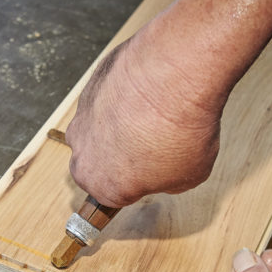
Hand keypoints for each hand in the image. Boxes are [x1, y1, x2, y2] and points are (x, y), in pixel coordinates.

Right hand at [66, 24, 226, 207]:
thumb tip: (165, 171)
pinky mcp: (88, 87)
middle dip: (120, 156)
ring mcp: (82, 119)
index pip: (114, 194)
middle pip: (98, 163)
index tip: (148, 176)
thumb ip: (167, 181)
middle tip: (151, 146)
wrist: (172, 77)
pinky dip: (121, 99)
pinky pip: (104, 99)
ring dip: (120, 126)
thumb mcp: (188, 176)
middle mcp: (84, 155)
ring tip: (151, 116)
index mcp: (104, 187)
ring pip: (98, 129)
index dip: (135, 184)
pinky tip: (146, 94)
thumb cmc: (179, 131)